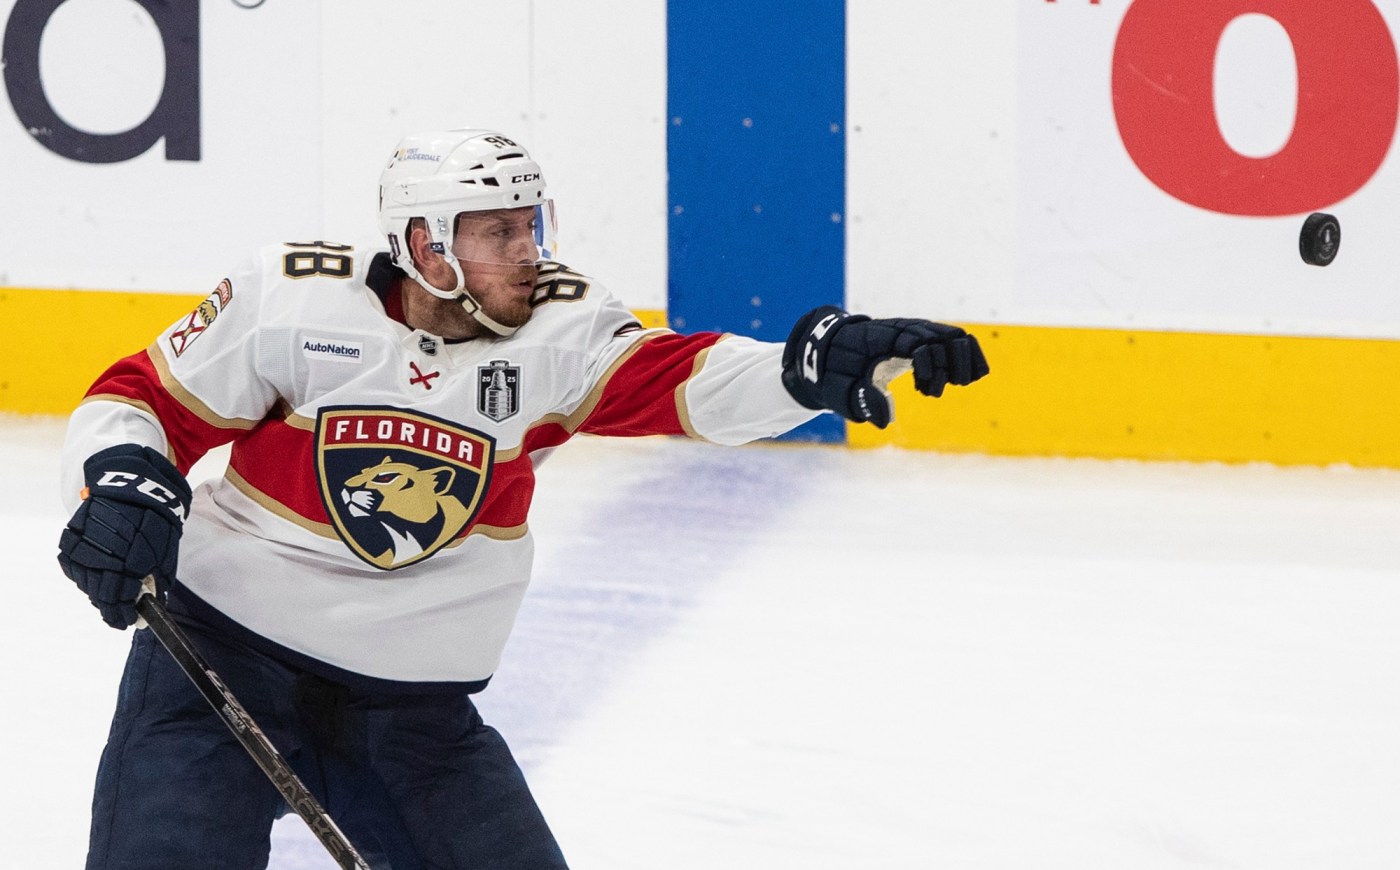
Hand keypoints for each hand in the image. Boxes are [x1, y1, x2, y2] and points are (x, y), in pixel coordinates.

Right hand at [57, 445, 191, 627]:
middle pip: (100, 593)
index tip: (128, 621)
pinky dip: (83, 575)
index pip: (121, 597)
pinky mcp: (72, 536)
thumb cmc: (156, 517)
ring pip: (85, 582)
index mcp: (132, 558)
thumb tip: (154, 602)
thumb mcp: (166, 548)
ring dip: (96, 592)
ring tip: (108, 597)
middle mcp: (105, 553)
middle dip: (110, 607)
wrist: (132, 483)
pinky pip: (73, 566)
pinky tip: (94, 578)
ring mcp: (85, 545)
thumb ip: (159, 577)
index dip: (124, 613)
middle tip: (117, 614)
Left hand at [780, 306, 989, 427]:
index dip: (929, 365)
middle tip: (944, 391)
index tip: (925, 392)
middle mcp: (903, 330)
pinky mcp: (921, 339)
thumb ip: (864, 402)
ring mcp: (913, 331)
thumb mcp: (844, 391)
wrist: (830, 351)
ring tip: (962, 383)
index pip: (919, 342)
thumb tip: (886, 421)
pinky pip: (952, 340)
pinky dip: (964, 356)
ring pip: (953, 335)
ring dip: (964, 360)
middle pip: (944, 335)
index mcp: (883, 339)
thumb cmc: (838, 373)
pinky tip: (957, 381)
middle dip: (954, 364)